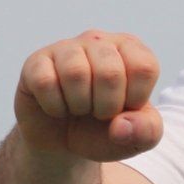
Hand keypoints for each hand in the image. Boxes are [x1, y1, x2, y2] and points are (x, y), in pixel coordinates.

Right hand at [15, 29, 162, 162]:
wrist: (63, 142)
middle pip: (111, 72)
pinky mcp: (36, 63)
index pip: (144, 68)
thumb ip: (147, 132)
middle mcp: (99, 41)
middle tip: (98, 112)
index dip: (135, 100)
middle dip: (106, 107)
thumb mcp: (136, 137)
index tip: (124, 108)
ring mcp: (66, 48)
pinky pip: (46, 82)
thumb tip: (121, 125)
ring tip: (78, 108)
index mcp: (131, 50)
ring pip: (76, 73)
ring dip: (79, 105)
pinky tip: (57, 107)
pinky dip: (54, 106)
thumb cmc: (104, 130)